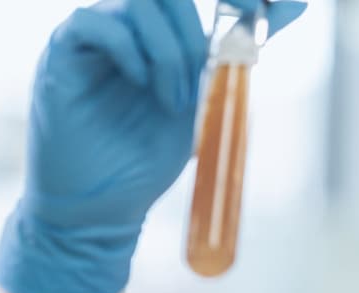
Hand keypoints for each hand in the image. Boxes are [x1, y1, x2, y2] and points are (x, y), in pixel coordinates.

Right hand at [0, 0, 305, 292]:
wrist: (103, 206)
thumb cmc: (148, 154)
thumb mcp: (210, 97)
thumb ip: (243, 49)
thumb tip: (297, 5)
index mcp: (158, 31)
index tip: (256, 9)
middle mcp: (124, 26)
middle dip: (194, 34)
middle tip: (204, 80)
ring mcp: (92, 37)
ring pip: (136, 3)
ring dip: (168, 52)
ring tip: (174, 102)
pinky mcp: (61, 55)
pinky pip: (91, 22)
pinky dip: (128, 49)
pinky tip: (142, 84)